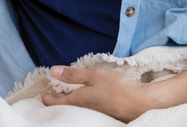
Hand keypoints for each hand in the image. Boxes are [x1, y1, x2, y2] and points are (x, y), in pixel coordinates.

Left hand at [41, 66, 157, 122]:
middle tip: (52, 94)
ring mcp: (95, 115)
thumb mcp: (94, 76)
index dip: (46, 97)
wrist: (144, 104)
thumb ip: (73, 75)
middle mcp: (84, 111)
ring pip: (76, 109)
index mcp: (78, 101)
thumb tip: (53, 71)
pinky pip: (87, 111)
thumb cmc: (119, 88)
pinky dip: (81, 104)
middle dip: (57, 100)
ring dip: (69, 102)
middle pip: (65, 107)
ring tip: (66, 95)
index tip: (43, 93)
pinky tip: (86, 99)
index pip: (55, 103)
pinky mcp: (105, 116)